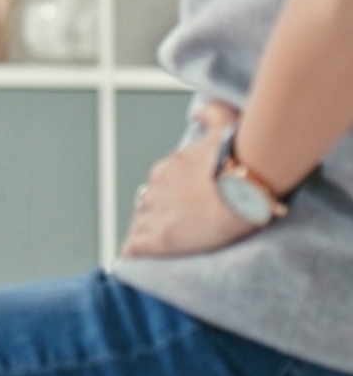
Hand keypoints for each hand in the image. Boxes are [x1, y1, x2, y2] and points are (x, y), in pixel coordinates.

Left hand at [120, 100, 257, 258]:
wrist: (244, 186)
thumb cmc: (238, 158)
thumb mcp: (225, 125)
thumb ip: (211, 114)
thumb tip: (198, 112)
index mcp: (170, 167)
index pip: (160, 183)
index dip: (168, 196)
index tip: (179, 204)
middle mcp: (157, 188)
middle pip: (148, 204)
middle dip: (158, 214)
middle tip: (176, 229)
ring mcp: (155, 213)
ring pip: (141, 225)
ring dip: (147, 234)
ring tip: (157, 249)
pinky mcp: (158, 238)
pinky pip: (134, 248)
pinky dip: (132, 255)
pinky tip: (130, 263)